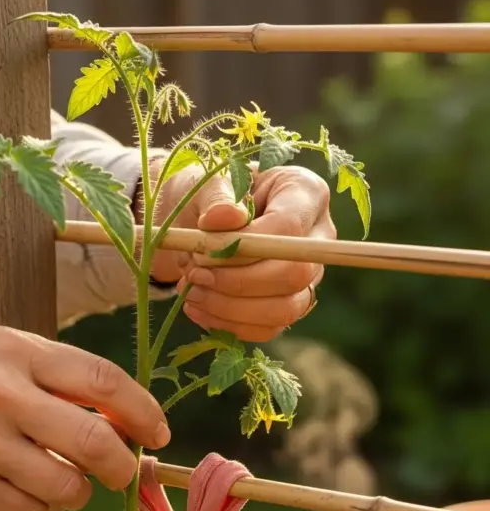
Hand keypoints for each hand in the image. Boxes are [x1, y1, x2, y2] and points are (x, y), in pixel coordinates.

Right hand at [0, 327, 169, 510]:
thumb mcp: (7, 355)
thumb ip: (64, 379)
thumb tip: (131, 423)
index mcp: (16, 352)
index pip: (102, 382)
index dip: (142, 413)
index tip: (157, 433)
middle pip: (93, 444)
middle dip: (121, 467)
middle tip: (122, 472)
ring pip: (67, 489)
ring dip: (77, 492)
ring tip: (61, 479)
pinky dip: (38, 507)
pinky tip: (20, 487)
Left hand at [151, 161, 335, 341]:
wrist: (204, 220)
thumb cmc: (211, 195)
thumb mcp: (208, 182)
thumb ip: (216, 196)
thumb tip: (223, 218)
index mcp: (306, 193)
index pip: (288, 228)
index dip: (243, 248)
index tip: (201, 253)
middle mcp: (319, 239)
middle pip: (294, 274)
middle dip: (238, 283)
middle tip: (195, 276)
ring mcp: (309, 277)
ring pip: (285, 309)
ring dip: (231, 309)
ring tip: (191, 293)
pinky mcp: (291, 305)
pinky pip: (269, 328)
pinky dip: (229, 325)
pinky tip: (198, 309)